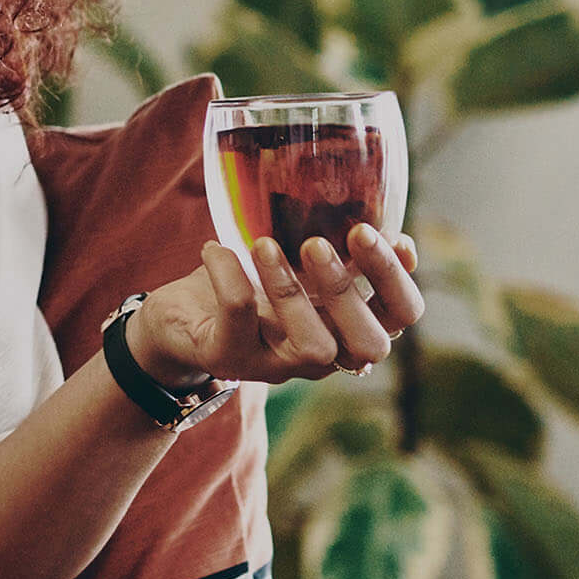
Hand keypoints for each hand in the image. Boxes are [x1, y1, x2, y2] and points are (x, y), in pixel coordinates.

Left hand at [131, 226, 423, 390]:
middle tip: (318, 243)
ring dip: (291, 289)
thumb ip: (335, 249)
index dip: (400, 280)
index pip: (401, 317)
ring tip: (264, 243)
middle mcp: (323, 356)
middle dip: (351, 289)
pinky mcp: (230, 358)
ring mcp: (277, 364)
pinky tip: (215, 248)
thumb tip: (380, 214)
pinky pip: (239, 319)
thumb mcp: (296, 262)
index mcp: (347, 326)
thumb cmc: (248, 280)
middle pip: (370, 343)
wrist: (178, 318)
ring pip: (312, 344)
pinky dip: (228, 276)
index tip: (393, 235)